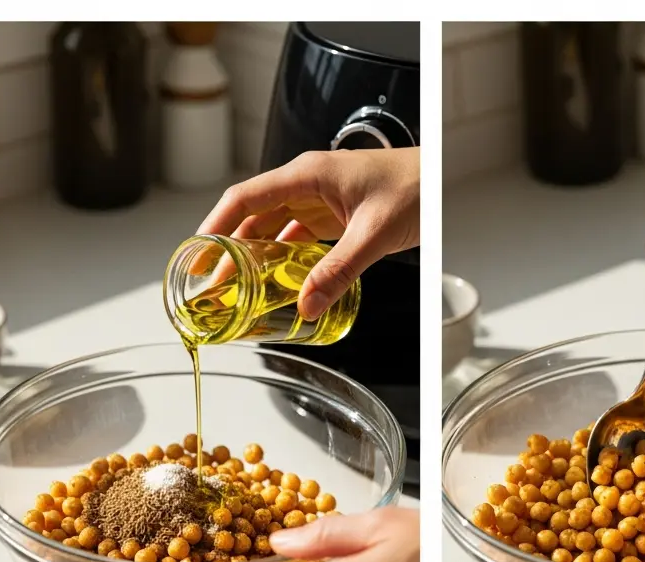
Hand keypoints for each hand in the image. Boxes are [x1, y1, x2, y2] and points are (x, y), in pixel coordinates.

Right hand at [197, 147, 420, 319]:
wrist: (447, 178)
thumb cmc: (417, 187)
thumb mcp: (375, 234)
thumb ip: (340, 271)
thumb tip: (308, 304)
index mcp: (308, 174)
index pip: (245, 198)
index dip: (215, 226)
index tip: (197, 254)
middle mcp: (308, 183)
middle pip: (255, 216)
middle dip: (231, 249)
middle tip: (214, 284)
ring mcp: (322, 198)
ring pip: (277, 227)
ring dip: (258, 256)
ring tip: (240, 288)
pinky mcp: (337, 214)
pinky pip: (302, 236)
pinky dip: (289, 258)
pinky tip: (283, 281)